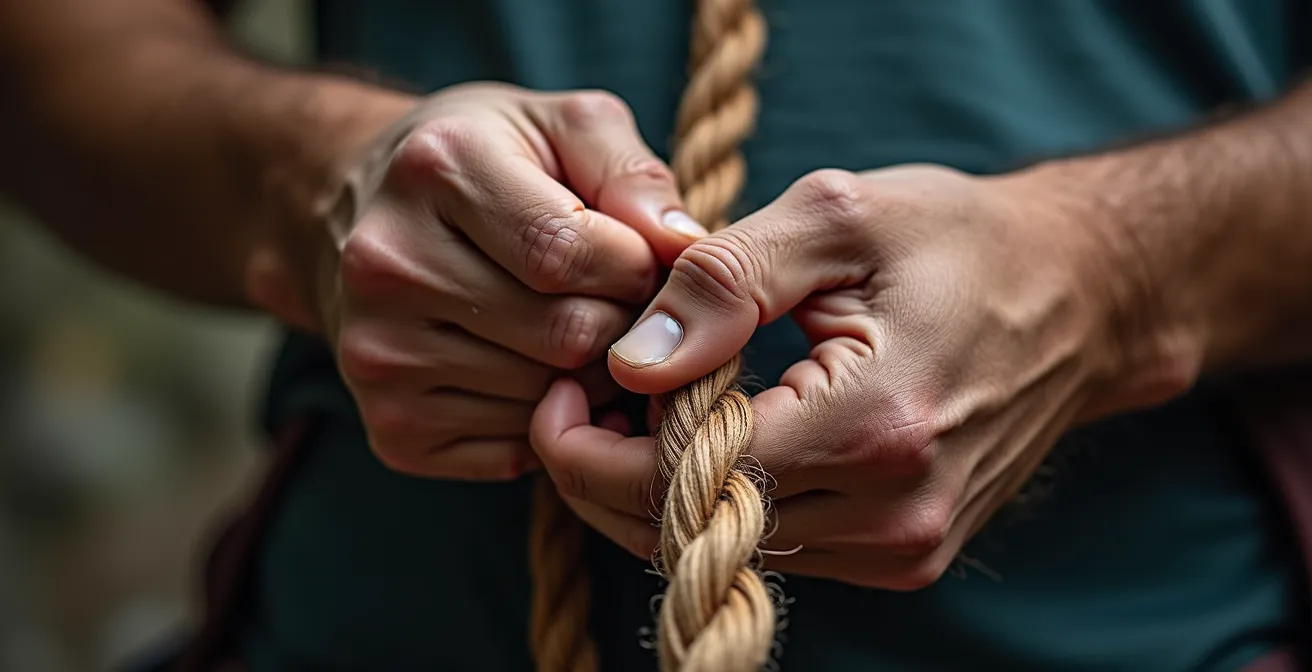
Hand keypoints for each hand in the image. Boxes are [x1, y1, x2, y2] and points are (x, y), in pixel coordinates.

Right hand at [253, 83, 707, 480]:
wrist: (365, 213)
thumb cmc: (490, 162)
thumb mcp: (564, 128)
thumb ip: (632, 174)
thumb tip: (683, 249)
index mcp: (437, 169)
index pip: (569, 252)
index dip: (636, 269)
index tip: (643, 261)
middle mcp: (388, 263)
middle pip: (566, 335)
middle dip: (626, 328)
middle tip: (627, 308)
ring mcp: (378, 354)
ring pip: (547, 401)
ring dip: (595, 380)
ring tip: (587, 337)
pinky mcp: (391, 427)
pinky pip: (515, 450)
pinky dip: (552, 424)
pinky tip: (544, 377)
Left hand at [532, 165, 1182, 587]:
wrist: (1081, 298)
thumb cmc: (961, 241)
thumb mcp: (839, 218)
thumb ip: (726, 283)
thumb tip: (631, 358)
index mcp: (874, 428)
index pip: (683, 485)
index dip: (588, 449)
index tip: (559, 389)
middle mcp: (892, 515)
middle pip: (690, 536)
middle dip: (608, 472)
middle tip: (581, 393)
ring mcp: (904, 549)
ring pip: (727, 552)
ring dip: (663, 489)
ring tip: (654, 400)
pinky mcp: (907, 556)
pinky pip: (777, 547)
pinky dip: (725, 501)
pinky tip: (718, 431)